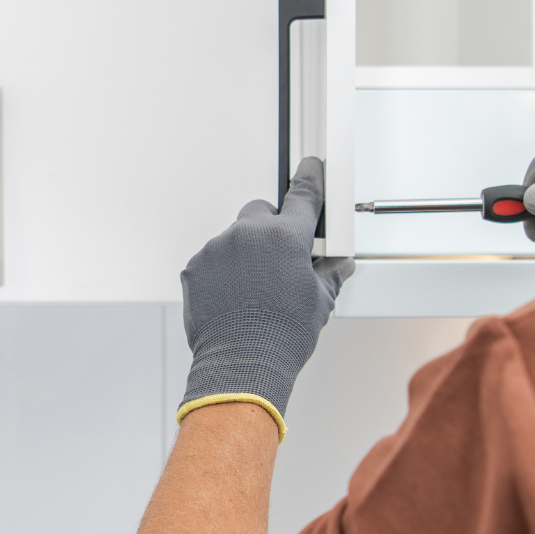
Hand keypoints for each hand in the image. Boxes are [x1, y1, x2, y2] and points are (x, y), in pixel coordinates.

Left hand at [178, 157, 354, 435]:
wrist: (241, 366)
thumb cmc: (280, 338)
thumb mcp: (319, 304)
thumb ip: (329, 275)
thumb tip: (339, 267)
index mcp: (286, 238)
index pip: (302, 197)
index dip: (309, 180)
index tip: (309, 167)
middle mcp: (249, 235)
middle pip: (262, 211)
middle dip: (271, 228)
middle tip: (277, 260)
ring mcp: (218, 249)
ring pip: (235, 236)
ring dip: (244, 252)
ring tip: (252, 290)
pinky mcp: (195, 266)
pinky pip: (212, 257)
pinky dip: (222, 270)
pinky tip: (232, 296)